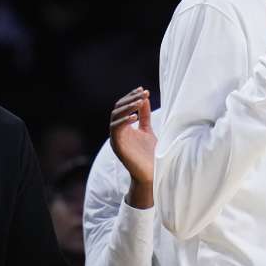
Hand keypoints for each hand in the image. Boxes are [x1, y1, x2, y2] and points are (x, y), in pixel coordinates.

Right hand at [111, 87, 154, 208]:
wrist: (151, 175)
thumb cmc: (150, 154)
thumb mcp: (148, 130)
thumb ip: (145, 116)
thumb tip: (145, 98)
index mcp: (124, 127)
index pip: (123, 106)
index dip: (131, 97)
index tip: (143, 90)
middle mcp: (118, 132)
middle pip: (117, 108)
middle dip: (130, 99)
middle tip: (143, 93)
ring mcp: (116, 139)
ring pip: (114, 116)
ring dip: (127, 107)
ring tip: (139, 102)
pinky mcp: (117, 146)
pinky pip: (115, 129)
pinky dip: (123, 121)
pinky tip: (134, 116)